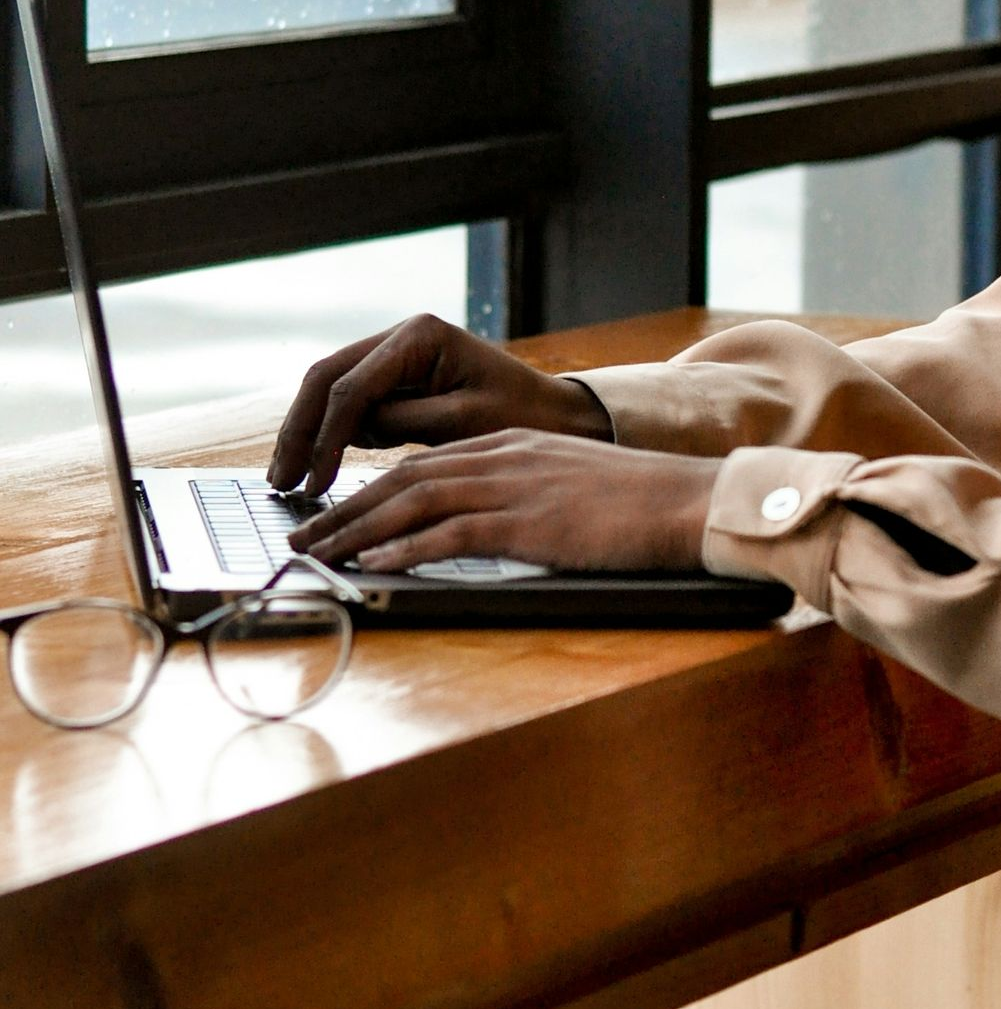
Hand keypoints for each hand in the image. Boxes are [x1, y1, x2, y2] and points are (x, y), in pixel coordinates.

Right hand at [268, 314, 613, 494]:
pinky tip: (314, 468)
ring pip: (329, 389)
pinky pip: (349, 403)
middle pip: (326, 379)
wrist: (552, 413)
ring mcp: (394, 355)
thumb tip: (349, 431)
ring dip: (306, 432)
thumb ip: (404, 421)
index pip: (352, 387)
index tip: (313, 484)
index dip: (325, 437)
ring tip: (286, 482)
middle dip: (300, 431)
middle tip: (280, 483)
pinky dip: (329, 434)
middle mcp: (399, 336)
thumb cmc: (519, 415)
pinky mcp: (394, 379)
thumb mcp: (463, 422)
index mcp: (419, 336)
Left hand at [287, 435, 721, 573]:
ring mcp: (515, 486)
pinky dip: (403, 547)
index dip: (375, 489)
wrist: (688, 499)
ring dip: (357, 528)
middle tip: (305, 532)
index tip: (339, 512)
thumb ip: (528, 497)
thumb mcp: (574, 487)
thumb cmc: (642, 503)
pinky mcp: (527, 521)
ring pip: (414, 501)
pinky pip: (449, 532)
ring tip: (317, 551)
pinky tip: (372, 562)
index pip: (428, 463)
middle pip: (407, 477)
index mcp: (516, 446)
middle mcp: (506, 456)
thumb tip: (488, 529)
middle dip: (348, 506)